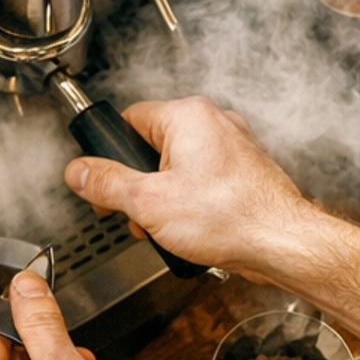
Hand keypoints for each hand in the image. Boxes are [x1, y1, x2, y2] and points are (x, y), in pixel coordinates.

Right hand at [64, 95, 313, 278]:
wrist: (282, 243)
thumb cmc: (230, 217)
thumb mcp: (148, 202)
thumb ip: (106, 183)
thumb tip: (78, 172)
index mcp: (188, 116)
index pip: (129, 119)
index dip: (111, 154)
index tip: (103, 180)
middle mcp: (214, 124)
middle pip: (152, 146)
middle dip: (138, 184)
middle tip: (133, 211)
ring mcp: (232, 148)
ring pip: (178, 168)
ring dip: (162, 199)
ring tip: (164, 227)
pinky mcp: (243, 174)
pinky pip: (202, 183)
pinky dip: (190, 204)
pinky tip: (190, 230)